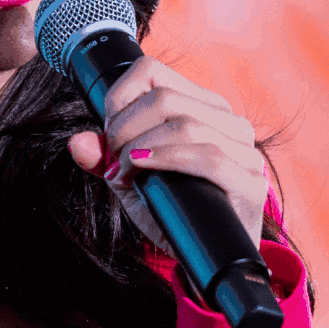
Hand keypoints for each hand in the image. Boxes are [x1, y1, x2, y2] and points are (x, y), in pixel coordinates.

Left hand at [67, 57, 266, 249]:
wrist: (203, 256)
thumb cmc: (169, 209)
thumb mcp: (128, 179)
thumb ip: (104, 157)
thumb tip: (77, 142)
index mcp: (199, 106)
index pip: (151, 71)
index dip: (119, 98)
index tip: (108, 133)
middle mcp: (227, 121)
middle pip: (165, 98)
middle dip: (124, 128)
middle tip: (113, 158)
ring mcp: (244, 150)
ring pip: (186, 125)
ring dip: (141, 147)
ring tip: (124, 172)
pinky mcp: (251, 182)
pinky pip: (210, 157)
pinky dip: (167, 159)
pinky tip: (143, 168)